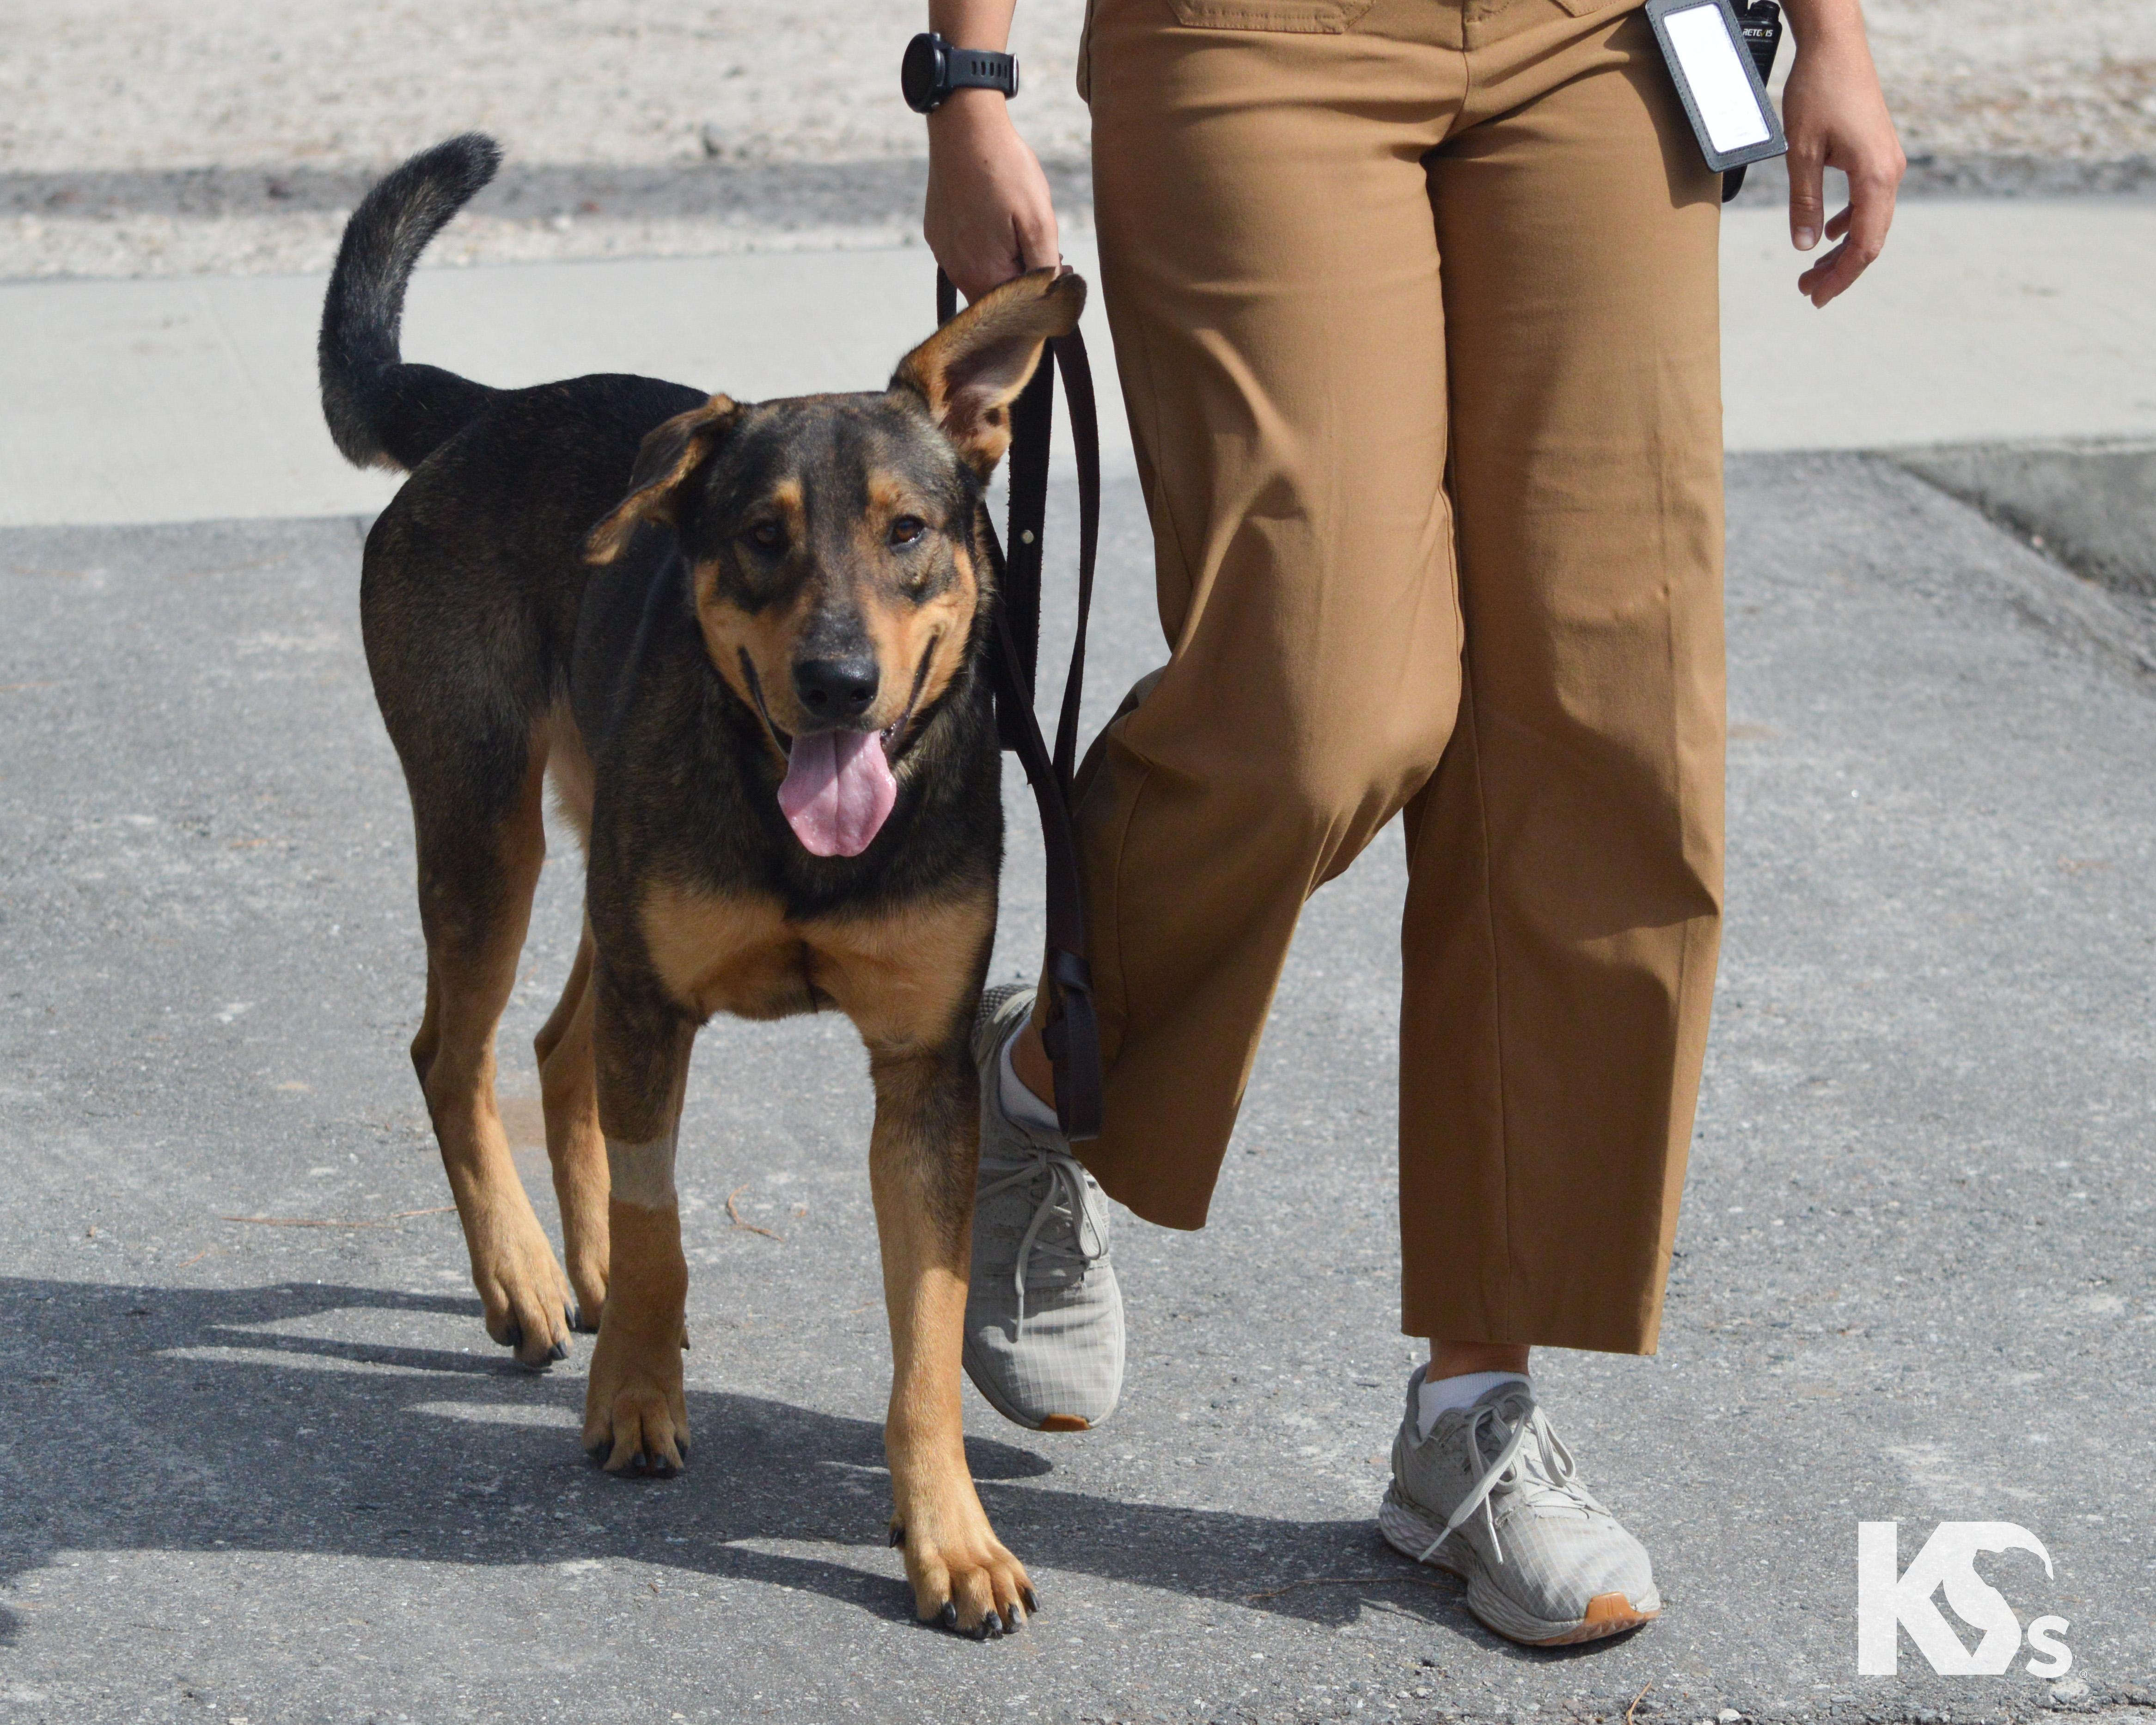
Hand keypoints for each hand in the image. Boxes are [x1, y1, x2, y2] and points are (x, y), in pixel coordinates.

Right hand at [924, 89, 1059, 301]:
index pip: (1017, 312)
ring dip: (1004, 261)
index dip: (1042, 297)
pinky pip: (965, 254)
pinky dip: (983, 246)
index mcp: (984, 276)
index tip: (1061, 273)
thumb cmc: (1005, 170)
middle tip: (1043, 245)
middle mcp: (958, 272)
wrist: (965, 126)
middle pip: (998, 295)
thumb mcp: (1039, 222)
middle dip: (1023, 279)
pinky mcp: (936, 233)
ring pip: (982, 274)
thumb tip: (1052, 295)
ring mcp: (943, 252)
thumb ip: (1046, 268)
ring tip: (1016, 225)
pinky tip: (993, 218)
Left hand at [1780, 18, 1904, 307]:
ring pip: (1869, 222)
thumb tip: (1804, 247)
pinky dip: (1846, 223)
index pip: (1864, 245)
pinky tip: (1826, 234)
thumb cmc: (1817, 91)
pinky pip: (1867, 200)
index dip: (1840, 277)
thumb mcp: (1800, 153)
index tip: (1814, 297)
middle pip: (1870, 239)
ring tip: (1810, 271)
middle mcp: (1890, 172)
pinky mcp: (1877, 153)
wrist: (1835, 46)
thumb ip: (1804, 202)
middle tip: (1806, 291)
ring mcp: (1886, 162)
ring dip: (1841, 249)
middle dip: (1839, 270)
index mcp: (1876, 177)